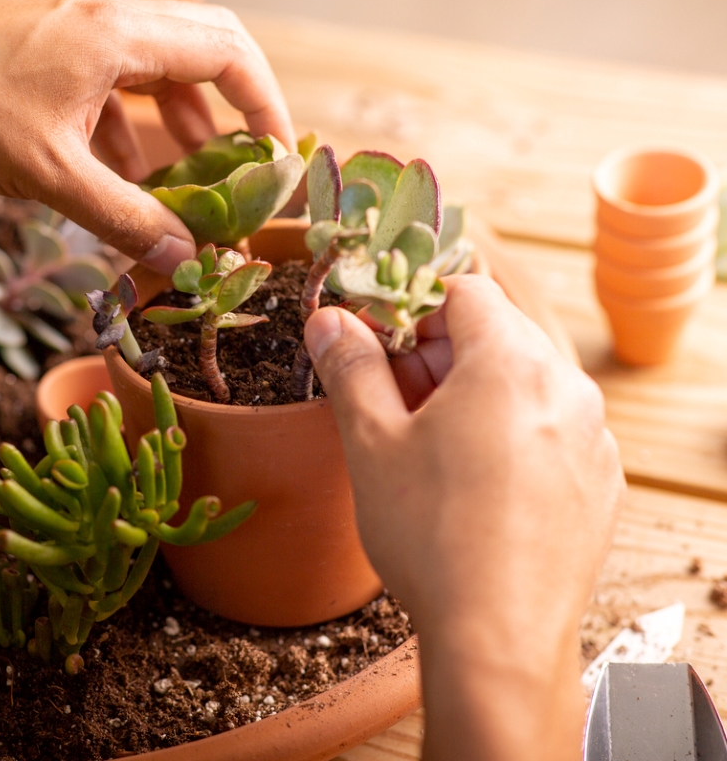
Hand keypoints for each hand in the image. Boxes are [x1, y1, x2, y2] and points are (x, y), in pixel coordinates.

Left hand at [0, 0, 294, 272]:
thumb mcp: (51, 176)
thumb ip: (124, 218)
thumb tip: (187, 262)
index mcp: (116, 35)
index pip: (226, 53)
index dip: (264, 106)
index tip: (276, 157)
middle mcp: (105, 19)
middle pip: (204, 47)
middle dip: (233, 107)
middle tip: (246, 162)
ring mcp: (78, 29)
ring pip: (161, 64)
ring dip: (183, 119)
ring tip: (191, 177)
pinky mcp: (54, 48)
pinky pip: (118, 78)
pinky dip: (135, 124)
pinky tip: (125, 173)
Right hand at [305, 275, 623, 760]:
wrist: (497, 637)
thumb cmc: (431, 535)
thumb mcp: (371, 443)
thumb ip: (351, 368)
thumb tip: (328, 320)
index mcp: (511, 363)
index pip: (464, 291)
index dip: (409, 308)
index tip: (374, 343)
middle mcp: (566, 389)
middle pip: (496, 337)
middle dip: (436, 355)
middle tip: (387, 400)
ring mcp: (592, 438)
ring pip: (524, 386)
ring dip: (471, 397)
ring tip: (424, 449)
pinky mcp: (600, 484)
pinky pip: (550, 432)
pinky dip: (509, 437)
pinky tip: (470, 487)